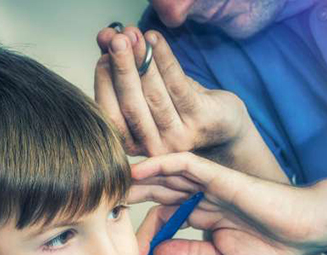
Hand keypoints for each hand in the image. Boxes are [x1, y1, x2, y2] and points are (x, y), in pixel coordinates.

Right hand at [95, 26, 249, 156]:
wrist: (222, 130)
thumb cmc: (177, 110)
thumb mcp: (147, 92)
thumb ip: (122, 68)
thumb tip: (105, 36)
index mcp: (133, 145)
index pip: (110, 115)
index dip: (104, 82)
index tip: (103, 52)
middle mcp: (154, 147)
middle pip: (131, 105)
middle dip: (122, 69)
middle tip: (116, 39)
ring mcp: (179, 137)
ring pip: (155, 95)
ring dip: (142, 61)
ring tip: (133, 34)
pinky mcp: (200, 120)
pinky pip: (178, 85)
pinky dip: (164, 60)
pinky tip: (155, 39)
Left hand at [130, 152, 326, 254]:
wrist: (303, 235)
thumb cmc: (270, 248)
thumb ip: (188, 253)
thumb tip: (157, 253)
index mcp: (202, 215)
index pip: (163, 216)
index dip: (143, 229)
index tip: (126, 247)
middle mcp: (202, 196)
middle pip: (158, 191)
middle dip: (131, 196)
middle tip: (103, 201)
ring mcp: (209, 184)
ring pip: (167, 174)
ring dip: (139, 177)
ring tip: (111, 179)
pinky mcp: (219, 175)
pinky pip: (185, 164)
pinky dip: (162, 164)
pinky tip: (139, 169)